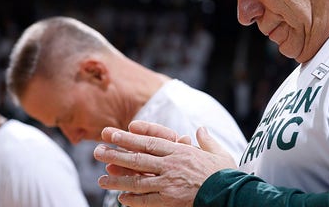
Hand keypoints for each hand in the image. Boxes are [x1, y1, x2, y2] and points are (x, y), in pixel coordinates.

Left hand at [94, 121, 236, 206]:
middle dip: (116, 154)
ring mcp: (169, 183)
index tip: (114, 133)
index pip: (149, 142)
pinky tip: (121, 199)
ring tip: (101, 180)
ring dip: (118, 180)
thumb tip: (200, 129)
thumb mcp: (218, 152)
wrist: (231, 193)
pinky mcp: (170, 200)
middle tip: (97, 151)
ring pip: (138, 180)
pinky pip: (147, 200)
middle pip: (138, 158)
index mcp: (180, 151)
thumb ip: (206, 140)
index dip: (129, 137)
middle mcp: (171, 164)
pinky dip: (134, 200)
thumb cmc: (226, 173)